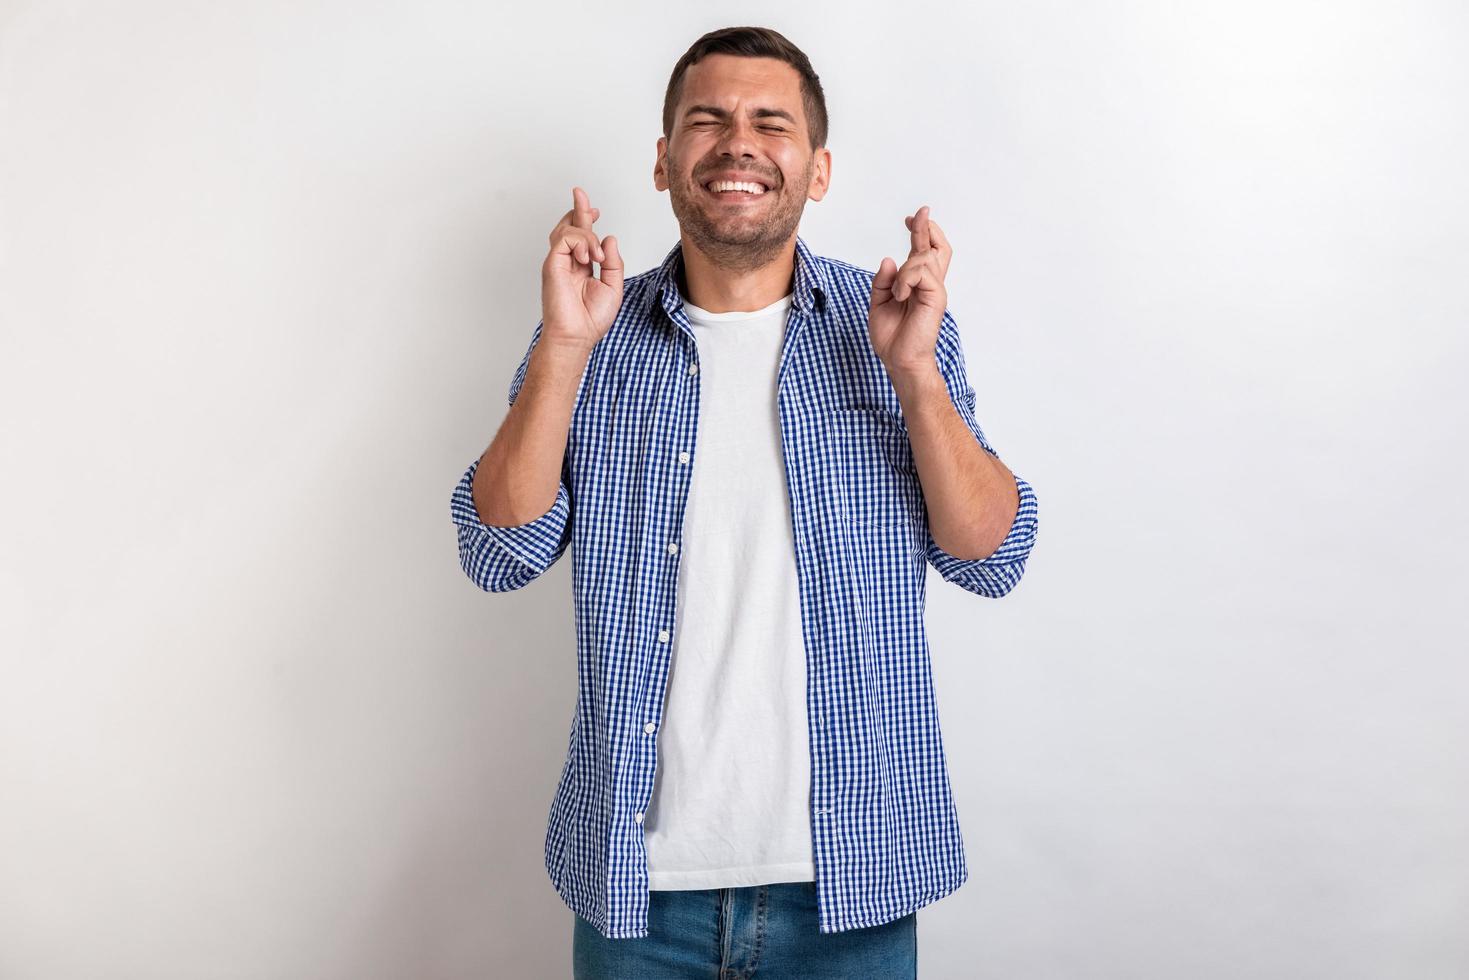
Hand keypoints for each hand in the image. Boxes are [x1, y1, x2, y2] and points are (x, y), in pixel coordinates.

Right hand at [541, 186, 623, 351]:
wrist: (577, 336)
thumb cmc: (591, 318)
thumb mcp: (613, 287)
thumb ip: (613, 262)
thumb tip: (609, 238)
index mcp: (582, 266)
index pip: (582, 236)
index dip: (587, 219)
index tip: (596, 209)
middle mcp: (568, 262)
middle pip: (570, 226)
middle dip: (578, 208)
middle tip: (581, 193)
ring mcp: (558, 262)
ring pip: (567, 230)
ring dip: (587, 235)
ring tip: (597, 257)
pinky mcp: (552, 265)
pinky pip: (565, 240)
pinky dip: (581, 243)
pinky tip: (589, 259)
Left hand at [869, 205, 951, 375]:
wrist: (899, 359)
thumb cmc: (891, 336)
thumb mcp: (878, 302)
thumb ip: (883, 281)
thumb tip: (889, 259)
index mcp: (917, 284)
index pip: (923, 252)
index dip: (919, 232)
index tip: (909, 220)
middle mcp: (929, 284)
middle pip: (936, 247)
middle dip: (926, 227)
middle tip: (918, 214)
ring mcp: (934, 290)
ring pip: (924, 257)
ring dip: (906, 269)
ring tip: (897, 292)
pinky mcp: (936, 297)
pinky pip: (921, 273)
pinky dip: (906, 279)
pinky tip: (900, 295)